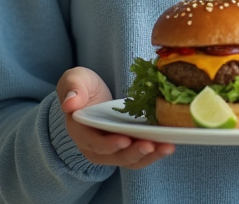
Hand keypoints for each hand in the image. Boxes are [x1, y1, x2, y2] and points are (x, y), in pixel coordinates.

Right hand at [57, 67, 175, 168]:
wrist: (90, 94)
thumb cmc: (82, 85)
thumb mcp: (75, 80)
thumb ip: (72, 88)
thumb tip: (70, 104)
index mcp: (80, 131)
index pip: (94, 143)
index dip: (109, 144)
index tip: (125, 140)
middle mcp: (94, 146)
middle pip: (114, 156)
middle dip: (134, 153)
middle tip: (152, 145)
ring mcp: (111, 150)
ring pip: (129, 160)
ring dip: (148, 157)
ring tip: (166, 148)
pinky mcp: (125, 147)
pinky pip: (138, 156)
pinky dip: (153, 153)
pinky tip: (168, 146)